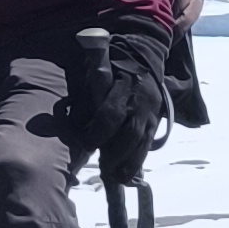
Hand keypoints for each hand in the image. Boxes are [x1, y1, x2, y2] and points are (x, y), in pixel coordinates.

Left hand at [76, 24, 169, 185]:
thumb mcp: (96, 65)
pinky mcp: (156, 118)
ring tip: (117, 177)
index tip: (86, 142)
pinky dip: (139, 159)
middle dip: (116, 153)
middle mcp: (140, 99)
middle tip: (104, 168)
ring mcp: (150, 110)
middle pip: (130, 132)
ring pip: (142, 141)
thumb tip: (72, 114)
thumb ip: (87, 88)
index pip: (111, 112)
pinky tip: (129, 172)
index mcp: (123, 84)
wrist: (144, 49)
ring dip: (130, 162)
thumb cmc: (111, 60)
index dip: (98, 130)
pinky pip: (149, 142)